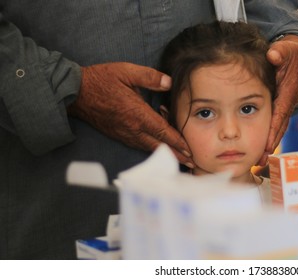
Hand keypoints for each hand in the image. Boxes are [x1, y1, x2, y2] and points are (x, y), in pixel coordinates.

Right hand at [68, 62, 193, 167]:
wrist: (76, 92)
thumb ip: (150, 76)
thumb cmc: (102, 80)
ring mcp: (125, 134)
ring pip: (149, 147)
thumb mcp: (126, 71)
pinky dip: (152, 149)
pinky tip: (158, 150)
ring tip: (179, 160)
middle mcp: (132, 128)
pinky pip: (139, 145)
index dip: (178, 142)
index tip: (190, 150)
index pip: (163, 131)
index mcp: (137, 114)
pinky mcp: (119, 135)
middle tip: (191, 163)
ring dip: (165, 154)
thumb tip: (169, 82)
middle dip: (176, 154)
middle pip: (159, 145)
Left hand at [257, 35, 297, 164]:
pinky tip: (261, 150)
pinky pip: (275, 125)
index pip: (280, 113)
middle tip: (260, 161)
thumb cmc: (292, 54)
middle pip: (279, 127)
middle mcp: (288, 103)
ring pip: (278, 129)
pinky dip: (269, 137)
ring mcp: (285, 106)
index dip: (273, 128)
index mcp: (288, 92)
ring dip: (269, 145)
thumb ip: (280, 52)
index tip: (266, 144)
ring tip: (259, 162)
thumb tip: (273, 55)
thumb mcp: (287, 50)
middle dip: (270, 144)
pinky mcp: (281, 107)